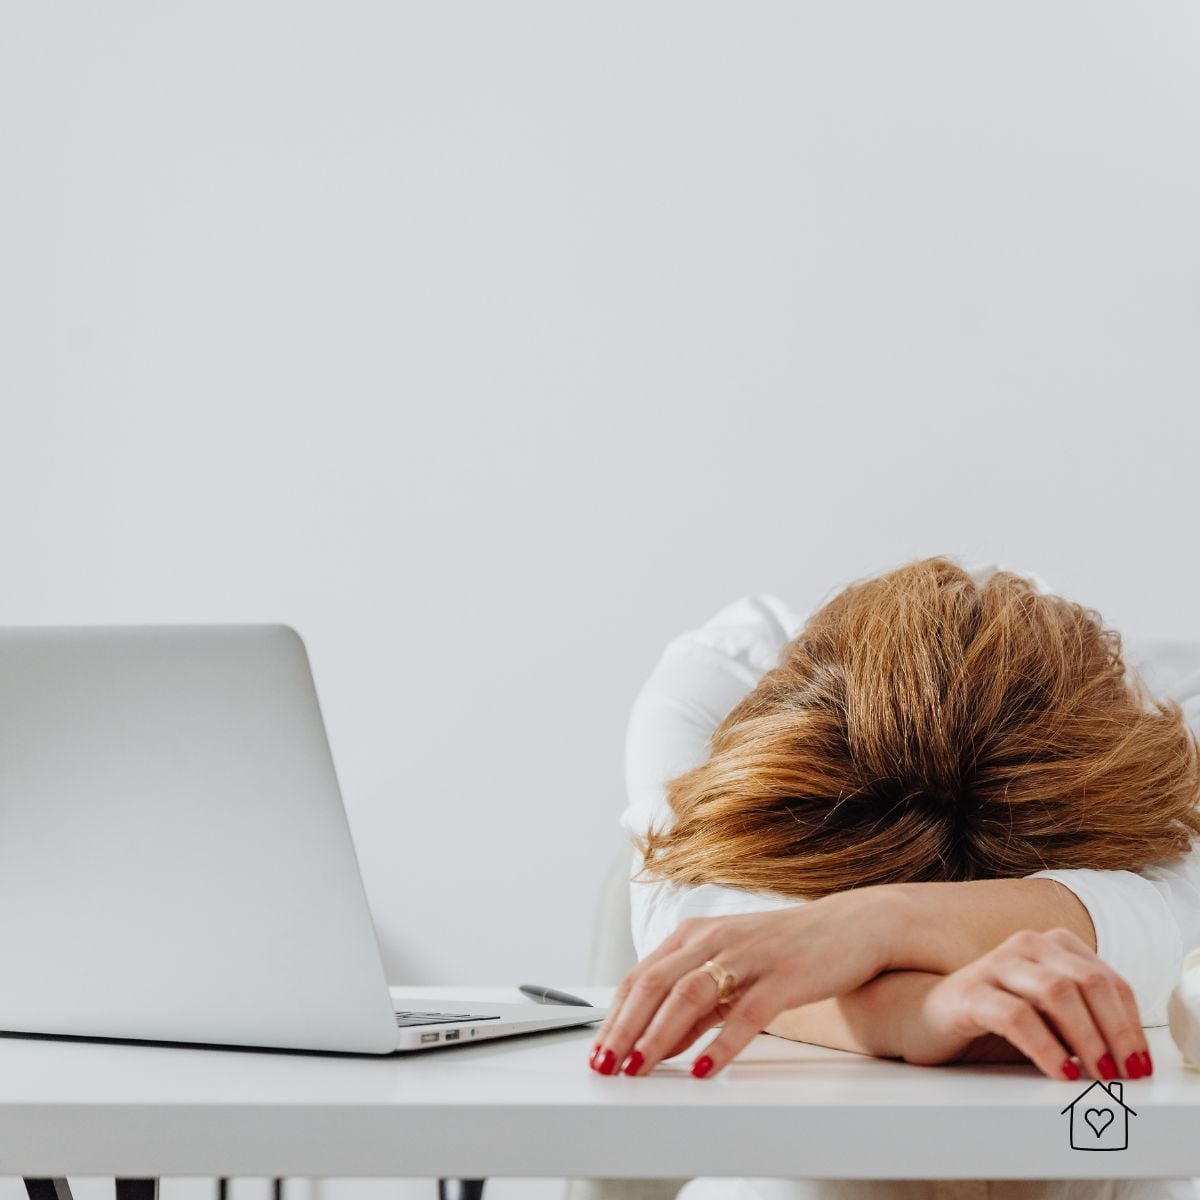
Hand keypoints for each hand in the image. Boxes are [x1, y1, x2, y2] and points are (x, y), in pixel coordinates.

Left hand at [588, 886, 903, 1077]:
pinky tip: (705, 1069)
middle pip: (655, 983)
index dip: (615, 1015)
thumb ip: (697, 1006)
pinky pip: (746, 1012)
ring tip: (639, 1067)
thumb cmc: (787, 950)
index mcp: (695, 934)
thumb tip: (660, 1043)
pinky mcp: (784, 975)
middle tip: (606, 1065)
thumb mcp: (732, 972)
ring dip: (659, 1035)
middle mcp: (715, 939)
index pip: (640, 976)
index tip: (598, 1050)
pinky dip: (721, 1043)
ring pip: (689, 994)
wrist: (853, 926)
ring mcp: (748, 955)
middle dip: (625, 1027)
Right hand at [906, 928, 1151, 1079]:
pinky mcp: (969, 993)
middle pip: (1089, 983)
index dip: (1131, 1025)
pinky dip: (1046, 1047)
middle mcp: (1026, 946)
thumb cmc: (992, 1017)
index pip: (1108, 980)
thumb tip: (1128, 1057)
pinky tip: (1058, 1071)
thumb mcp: (1047, 1015)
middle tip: (1125, 1075)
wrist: (924, 1017)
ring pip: (1057, 992)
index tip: (1140, 1064)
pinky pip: (1016, 1016)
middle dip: (1116, 1033)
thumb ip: (1083, 1019)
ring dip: (1087, 1039)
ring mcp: (995, 965)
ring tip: (1096, 1076)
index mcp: (1051, 946)